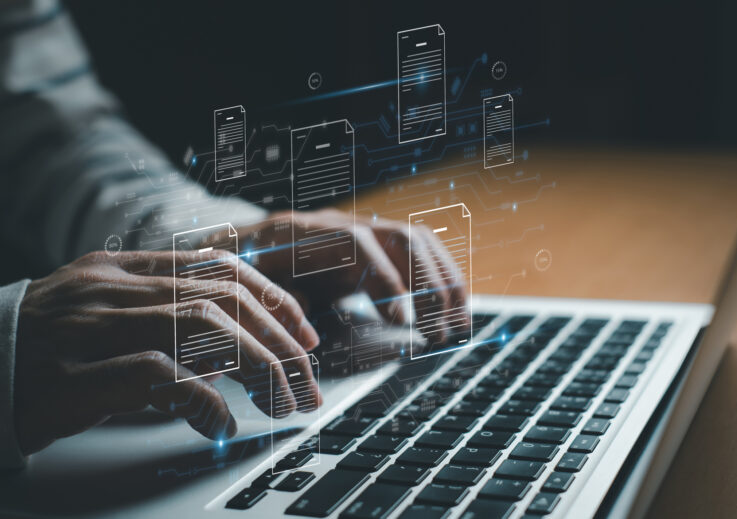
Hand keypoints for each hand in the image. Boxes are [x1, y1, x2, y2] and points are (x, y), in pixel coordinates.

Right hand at [14, 251, 320, 454]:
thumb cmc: (45, 352)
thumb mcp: (107, 318)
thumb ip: (165, 317)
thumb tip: (236, 344)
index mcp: (122, 270)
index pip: (218, 268)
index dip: (272, 298)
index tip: (303, 332)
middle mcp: (109, 289)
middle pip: (220, 299)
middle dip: (278, 340)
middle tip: (306, 378)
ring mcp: (88, 328)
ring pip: (200, 328)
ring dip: (256, 367)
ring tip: (282, 401)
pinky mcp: (70, 377)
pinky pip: (156, 376)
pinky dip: (201, 399)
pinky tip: (220, 423)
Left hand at [240, 209, 469, 343]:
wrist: (243, 247)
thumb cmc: (246, 275)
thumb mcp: (249, 289)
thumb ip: (274, 303)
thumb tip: (306, 323)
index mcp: (304, 234)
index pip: (357, 245)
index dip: (384, 281)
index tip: (404, 322)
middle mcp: (338, 224)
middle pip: (399, 237)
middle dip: (428, 284)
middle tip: (439, 331)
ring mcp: (359, 229)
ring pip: (418, 242)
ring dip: (445, 280)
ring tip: (459, 322)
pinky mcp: (372, 244)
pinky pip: (418, 252)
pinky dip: (441, 278)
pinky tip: (452, 308)